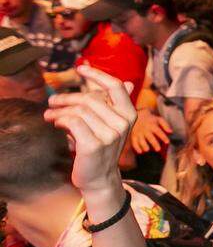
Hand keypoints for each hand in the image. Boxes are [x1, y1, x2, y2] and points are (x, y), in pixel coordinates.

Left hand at [43, 66, 136, 198]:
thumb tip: (128, 82)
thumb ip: (115, 104)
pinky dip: (60, 121)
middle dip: (67, 98)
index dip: (97, 75)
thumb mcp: (112, 124)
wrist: (100, 178)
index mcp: (129, 114)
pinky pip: (73, 122)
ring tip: (50, 116)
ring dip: (59, 111)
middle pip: (89, 98)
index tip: (81, 68)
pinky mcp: (94, 144)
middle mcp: (122, 123)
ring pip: (79, 110)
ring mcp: (110, 134)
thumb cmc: (102, 148)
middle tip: (52, 102)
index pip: (115, 86)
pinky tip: (56, 124)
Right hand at [129, 109, 170, 153]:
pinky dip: (136, 147)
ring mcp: (139, 133)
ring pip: (141, 140)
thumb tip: (171, 132)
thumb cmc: (151, 120)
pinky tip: (140, 152)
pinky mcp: (133, 136)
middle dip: (154, 143)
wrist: (137, 116)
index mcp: (152, 125)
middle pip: (150, 137)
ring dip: (143, 145)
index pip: (158, 132)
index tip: (167, 142)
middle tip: (158, 149)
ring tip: (147, 150)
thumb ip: (165, 125)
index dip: (163, 137)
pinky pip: (134, 142)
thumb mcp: (159, 119)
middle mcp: (145, 130)